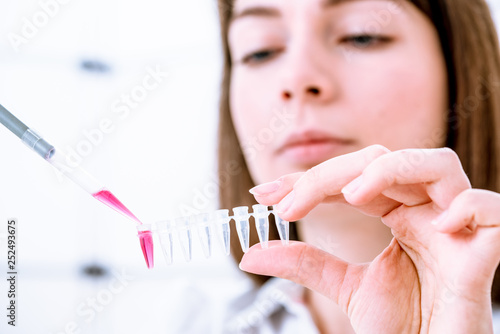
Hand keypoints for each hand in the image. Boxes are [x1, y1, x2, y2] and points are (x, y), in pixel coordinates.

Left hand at [241, 145, 499, 332]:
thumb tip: (252, 254)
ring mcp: (457, 226)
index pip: (352, 178)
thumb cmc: (406, 324)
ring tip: (352, 195)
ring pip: (437, 165)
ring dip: (390, 170)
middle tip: (290, 201)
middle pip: (383, 161)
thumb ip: (305, 264)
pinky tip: (436, 224)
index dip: (307, 180)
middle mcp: (426, 211)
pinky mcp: (486, 250)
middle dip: (331, 173)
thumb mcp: (346, 287)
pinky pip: (490, 209)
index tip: (264, 194)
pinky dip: (465, 206)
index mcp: (399, 213)